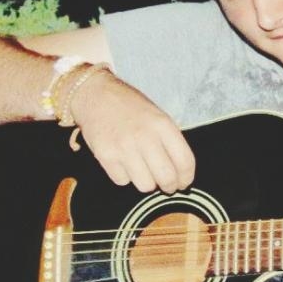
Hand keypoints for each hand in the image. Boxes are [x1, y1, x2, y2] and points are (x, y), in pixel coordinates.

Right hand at [67, 70, 195, 192]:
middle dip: (170, 186)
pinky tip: (124, 163)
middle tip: (167, 185)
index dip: (187, 177)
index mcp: (163, 125)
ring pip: (145, 185)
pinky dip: (125, 177)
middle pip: (167, 178)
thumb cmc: (130, 106)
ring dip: (147, 182)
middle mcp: (145, 137)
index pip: (185, 161)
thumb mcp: (158, 115)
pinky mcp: (105, 156)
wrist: (95, 94)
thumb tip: (181, 170)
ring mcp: (124, 148)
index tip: (184, 182)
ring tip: (144, 171)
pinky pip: (122, 181)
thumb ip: (170, 140)